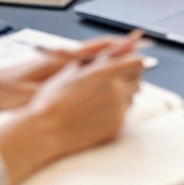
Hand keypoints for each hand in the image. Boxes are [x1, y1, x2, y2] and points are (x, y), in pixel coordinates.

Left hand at [0, 33, 146, 111]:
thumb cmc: (4, 90)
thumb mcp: (31, 95)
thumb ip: (55, 93)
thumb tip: (77, 92)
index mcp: (59, 59)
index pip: (96, 49)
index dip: (119, 46)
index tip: (138, 42)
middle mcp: (60, 57)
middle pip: (97, 50)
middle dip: (120, 50)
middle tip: (141, 51)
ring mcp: (56, 63)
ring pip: (89, 56)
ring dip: (108, 57)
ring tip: (127, 62)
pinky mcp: (50, 71)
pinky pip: (79, 64)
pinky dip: (94, 65)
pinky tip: (100, 74)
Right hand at [0, 34, 147, 184]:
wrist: (45, 130)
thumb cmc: (53, 99)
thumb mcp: (71, 71)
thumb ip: (94, 61)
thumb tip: (111, 53)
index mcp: (105, 72)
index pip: (138, 62)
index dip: (133, 61)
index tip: (129, 63)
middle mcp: (116, 90)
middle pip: (138, 79)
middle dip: (129, 78)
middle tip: (115, 80)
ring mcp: (118, 109)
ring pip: (131, 98)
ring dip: (123, 95)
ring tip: (99, 99)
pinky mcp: (117, 126)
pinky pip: (124, 114)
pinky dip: (115, 112)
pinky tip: (96, 113)